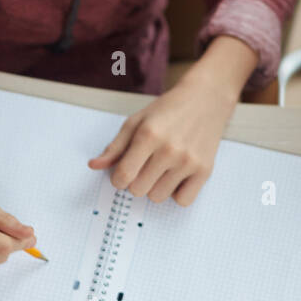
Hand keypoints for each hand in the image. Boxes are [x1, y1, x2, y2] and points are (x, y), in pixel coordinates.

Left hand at [89, 72, 235, 205]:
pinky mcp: (205, 170)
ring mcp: (188, 161)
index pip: (123, 176)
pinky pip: (182, 201)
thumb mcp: (136, 122)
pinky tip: (177, 177)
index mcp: (148, 135)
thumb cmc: (168, 110)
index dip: (118, 179)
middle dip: (136, 182)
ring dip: (155, 188)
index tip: (124, 172)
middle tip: (145, 167)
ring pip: (158, 197)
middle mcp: (169, 150)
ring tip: (162, 169)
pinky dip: (177, 194)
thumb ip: (115, 147)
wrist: (206, 99)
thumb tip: (94, 166)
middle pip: (138, 190)